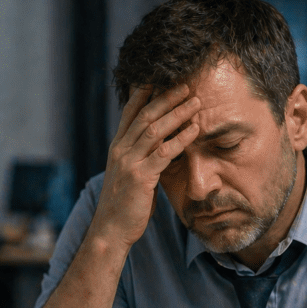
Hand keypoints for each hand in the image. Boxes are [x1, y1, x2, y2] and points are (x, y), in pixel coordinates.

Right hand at [91, 85, 200, 249]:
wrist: (111, 229)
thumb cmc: (125, 204)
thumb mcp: (130, 175)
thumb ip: (142, 157)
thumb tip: (161, 148)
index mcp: (118, 147)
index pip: (130, 113)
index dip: (144, 93)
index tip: (160, 78)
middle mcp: (121, 150)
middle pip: (145, 115)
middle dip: (166, 98)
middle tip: (186, 85)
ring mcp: (129, 162)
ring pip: (154, 129)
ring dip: (177, 113)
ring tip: (195, 101)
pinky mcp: (140, 177)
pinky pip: (164, 152)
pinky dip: (180, 138)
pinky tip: (194, 129)